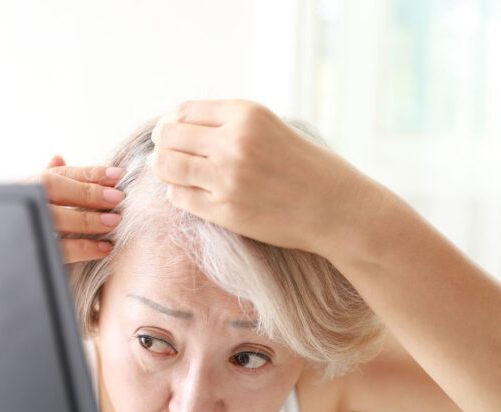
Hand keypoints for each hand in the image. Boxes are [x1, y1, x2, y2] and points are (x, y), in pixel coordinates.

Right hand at [25, 155, 124, 263]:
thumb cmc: (18, 224)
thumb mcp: (29, 199)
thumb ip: (46, 180)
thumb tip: (58, 157)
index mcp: (26, 188)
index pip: (60, 174)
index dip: (90, 173)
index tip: (118, 175)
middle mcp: (23, 203)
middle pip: (54, 189)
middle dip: (89, 193)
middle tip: (118, 198)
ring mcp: (24, 226)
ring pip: (55, 217)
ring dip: (88, 219)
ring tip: (114, 222)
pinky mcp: (31, 253)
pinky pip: (58, 250)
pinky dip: (84, 249)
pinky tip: (103, 248)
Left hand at [151, 99, 382, 258]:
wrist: (337, 208)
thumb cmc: (304, 166)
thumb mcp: (270, 126)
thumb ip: (227, 122)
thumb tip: (175, 125)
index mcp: (247, 114)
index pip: (182, 111)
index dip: (171, 123)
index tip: (174, 133)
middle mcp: (234, 143)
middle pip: (168, 137)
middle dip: (163, 145)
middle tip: (171, 154)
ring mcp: (228, 179)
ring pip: (166, 167)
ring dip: (166, 170)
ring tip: (179, 174)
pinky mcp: (225, 211)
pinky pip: (179, 197)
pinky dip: (178, 193)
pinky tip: (194, 192)